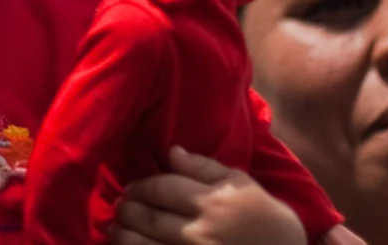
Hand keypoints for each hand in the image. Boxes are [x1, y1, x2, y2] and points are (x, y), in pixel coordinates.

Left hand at [110, 147, 306, 244]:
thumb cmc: (270, 223)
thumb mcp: (246, 187)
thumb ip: (205, 168)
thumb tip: (170, 151)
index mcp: (214, 204)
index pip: (160, 188)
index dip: (141, 186)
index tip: (133, 187)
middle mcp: (200, 234)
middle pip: (145, 216)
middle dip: (126, 208)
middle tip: (121, 205)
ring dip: (122, 235)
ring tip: (117, 228)